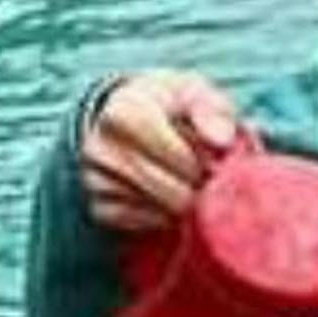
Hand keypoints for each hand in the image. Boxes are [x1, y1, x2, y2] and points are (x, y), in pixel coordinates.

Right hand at [80, 69, 245, 234]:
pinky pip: (144, 224)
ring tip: (186, 179)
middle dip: (197, 185)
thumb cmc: (168, 104)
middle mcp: (100, 149)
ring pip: (160, 211)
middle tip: (205, 174)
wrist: (126, 114)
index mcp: (123, 113)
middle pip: (171, 190)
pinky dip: (164, 215)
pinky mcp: (98, 208)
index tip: (210, 155)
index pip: (177, 156)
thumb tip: (222, 141)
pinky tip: (168, 194)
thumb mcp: (194, 92)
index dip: (202, 161)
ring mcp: (95, 180)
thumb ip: (213, 110)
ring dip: (183, 201)